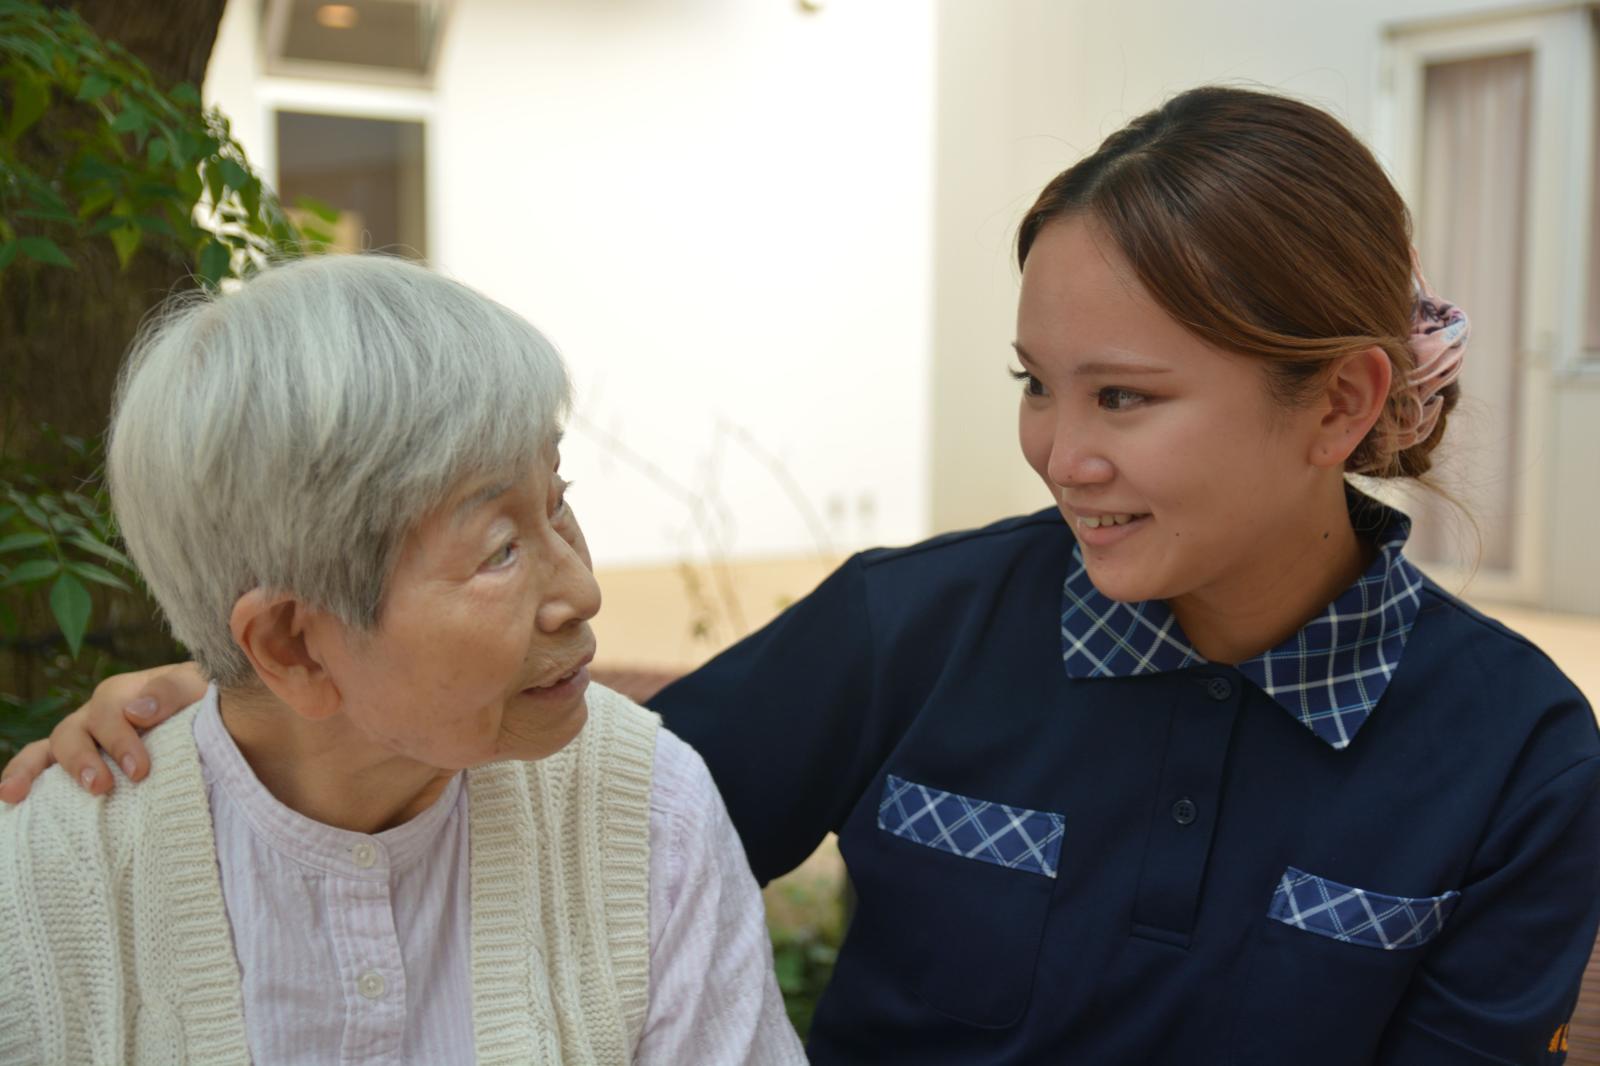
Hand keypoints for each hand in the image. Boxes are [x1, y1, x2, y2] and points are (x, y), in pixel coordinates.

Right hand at [0, 662, 204, 802]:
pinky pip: (37, 767)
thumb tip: (137, 710)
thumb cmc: (205, 706)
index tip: (139, 770)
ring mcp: (82, 739)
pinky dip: (19, 779)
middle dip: (82, 761)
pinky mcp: (76, 764)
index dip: (120, 740)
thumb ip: (174, 691)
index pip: (111, 710)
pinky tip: (8, 802)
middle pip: (74, 731)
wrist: (211, 724)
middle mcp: (96, 716)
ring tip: (19, 796)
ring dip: (34, 771)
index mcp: (124, 694)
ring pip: (48, 749)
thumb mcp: (199, 689)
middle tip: (100, 787)